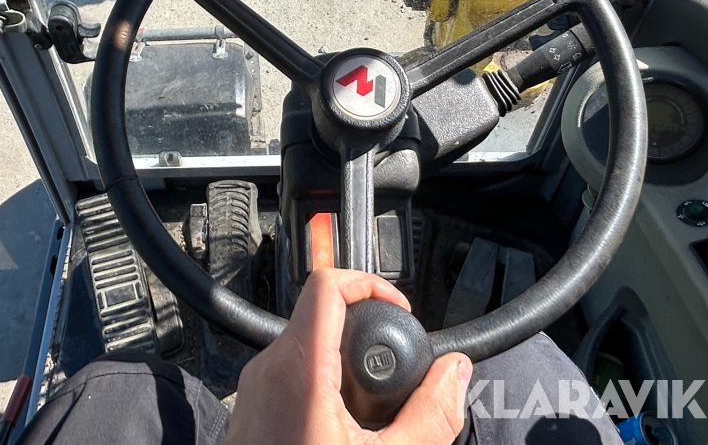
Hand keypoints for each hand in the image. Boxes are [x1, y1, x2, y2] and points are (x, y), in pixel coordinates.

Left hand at [225, 268, 471, 444]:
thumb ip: (430, 415)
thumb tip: (455, 373)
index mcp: (299, 370)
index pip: (327, 285)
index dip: (369, 284)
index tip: (398, 311)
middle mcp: (269, 368)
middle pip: (322, 312)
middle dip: (366, 331)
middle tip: (395, 368)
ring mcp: (255, 387)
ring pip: (307, 341)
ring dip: (347, 360)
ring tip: (373, 406)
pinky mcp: (252, 406)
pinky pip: (292, 369)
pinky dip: (325, 379)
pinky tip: (346, 424)